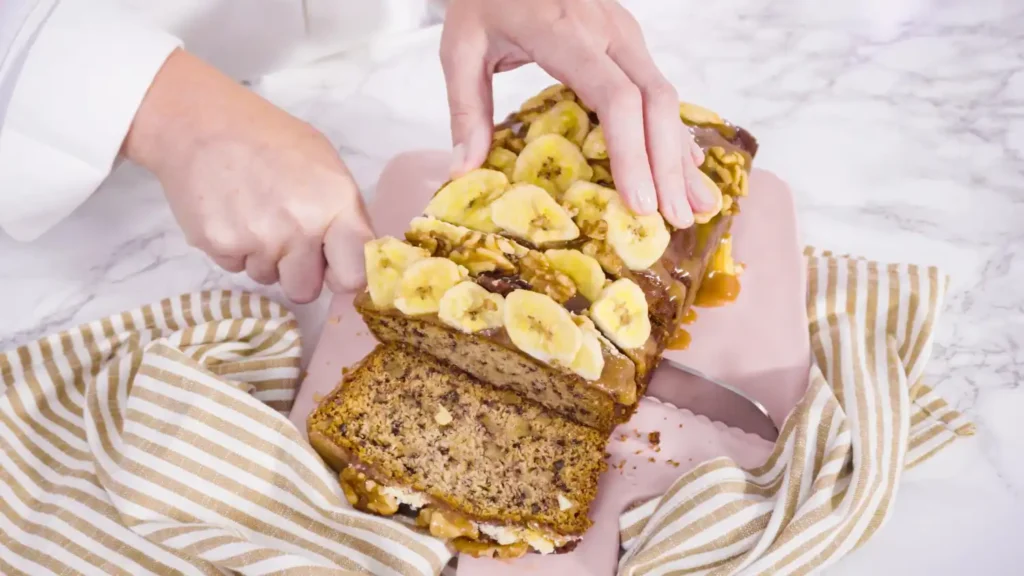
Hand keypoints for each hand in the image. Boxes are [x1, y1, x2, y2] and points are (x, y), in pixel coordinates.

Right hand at [123, 49, 373, 302]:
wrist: (201, 123)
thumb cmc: (272, 140)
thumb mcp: (326, 166)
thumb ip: (345, 216)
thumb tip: (356, 261)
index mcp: (334, 206)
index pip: (354, 276)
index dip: (345, 277)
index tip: (336, 268)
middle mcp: (299, 229)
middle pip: (306, 291)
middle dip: (298, 272)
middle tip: (288, 240)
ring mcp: (257, 240)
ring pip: (268, 278)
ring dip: (263, 257)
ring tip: (254, 213)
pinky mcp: (218, 245)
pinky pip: (235, 266)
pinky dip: (234, 247)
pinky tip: (231, 212)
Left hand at [440, 0, 715, 227]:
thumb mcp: (461, 46)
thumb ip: (466, 107)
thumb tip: (464, 170)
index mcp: (566, 33)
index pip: (615, 98)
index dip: (632, 153)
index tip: (638, 203)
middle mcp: (609, 31)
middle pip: (655, 102)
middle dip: (668, 165)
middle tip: (675, 220)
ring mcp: (625, 32)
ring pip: (666, 96)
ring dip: (681, 153)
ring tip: (697, 207)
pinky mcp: (628, 39)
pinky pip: (658, 89)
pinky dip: (673, 132)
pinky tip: (688, 166)